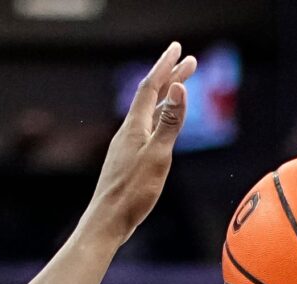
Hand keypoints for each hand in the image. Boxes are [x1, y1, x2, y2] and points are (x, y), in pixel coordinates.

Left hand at [91, 42, 195, 239]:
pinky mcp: (128, 160)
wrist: (107, 221)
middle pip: (151, 96)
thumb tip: (180, 89)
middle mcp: (128, 131)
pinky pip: (147, 129)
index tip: (179, 50)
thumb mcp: (158, 156)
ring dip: (166, 97)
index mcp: (134, 127)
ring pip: (149, 112)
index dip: (165, 66)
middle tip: (189, 62)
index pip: (151, 87)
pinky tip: (161, 125)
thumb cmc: (132, 192)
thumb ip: (170, 123)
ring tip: (179, 87)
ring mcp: (127, 145)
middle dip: (170, 77)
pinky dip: (160, 118)